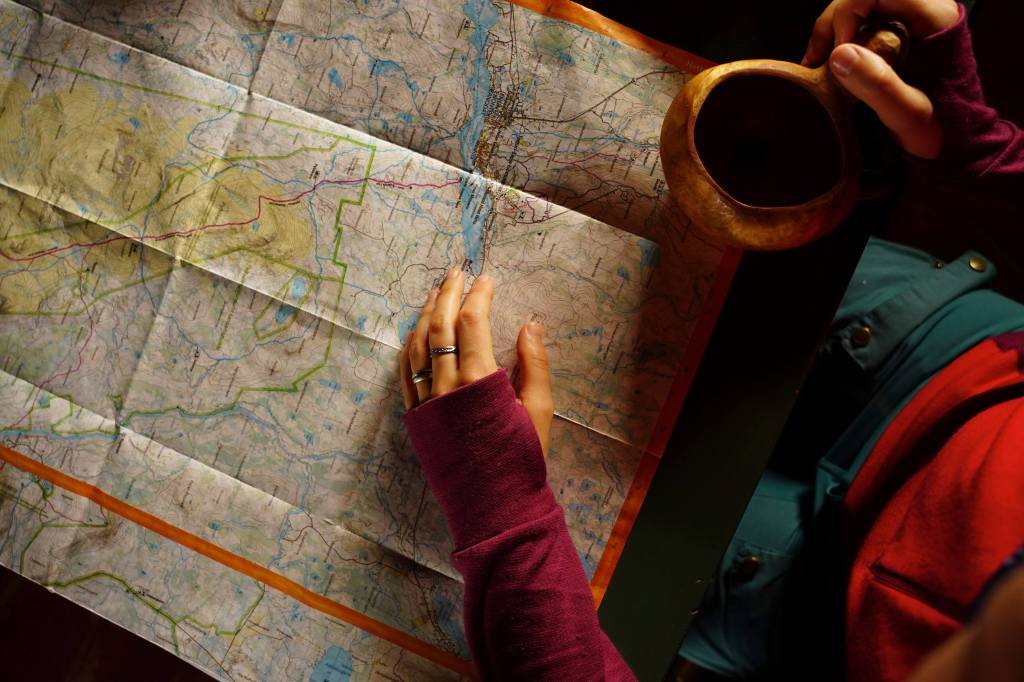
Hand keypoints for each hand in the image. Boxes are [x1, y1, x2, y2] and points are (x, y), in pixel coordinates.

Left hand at [399, 268, 553, 454]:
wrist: (494, 508)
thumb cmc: (523, 459)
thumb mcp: (539, 410)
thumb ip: (534, 363)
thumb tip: (530, 323)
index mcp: (479, 381)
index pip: (472, 322)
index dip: (479, 294)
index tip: (487, 278)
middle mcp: (446, 387)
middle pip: (439, 326)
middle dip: (447, 293)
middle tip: (456, 271)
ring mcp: (426, 402)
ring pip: (416, 346)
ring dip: (424, 314)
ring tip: (434, 293)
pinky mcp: (415, 418)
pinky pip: (405, 373)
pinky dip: (409, 346)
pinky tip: (416, 333)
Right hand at [801, 0, 959, 158]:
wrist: (955, 145)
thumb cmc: (940, 132)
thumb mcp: (908, 115)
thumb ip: (879, 85)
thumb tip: (840, 53)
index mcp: (935, 20)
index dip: (847, 13)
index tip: (838, 52)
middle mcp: (923, 12)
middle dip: (833, 23)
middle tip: (818, 61)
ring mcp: (908, 23)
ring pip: (857, 8)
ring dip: (831, 33)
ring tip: (817, 66)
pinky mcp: (896, 36)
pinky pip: (860, 24)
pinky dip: (837, 42)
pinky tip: (827, 67)